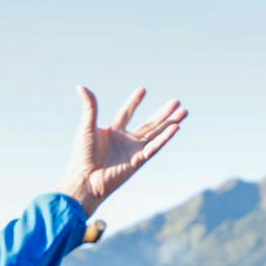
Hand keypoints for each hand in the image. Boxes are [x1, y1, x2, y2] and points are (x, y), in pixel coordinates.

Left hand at [58, 86, 186, 216]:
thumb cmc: (82, 155)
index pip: (127, 113)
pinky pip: (155, 147)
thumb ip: (90, 106)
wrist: (85, 179)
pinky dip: (166, 137)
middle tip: (176, 101)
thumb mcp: (87, 126)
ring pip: (157, 134)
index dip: (134, 102)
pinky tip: (176, 127)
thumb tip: (80, 86)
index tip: (142, 90)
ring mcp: (134, 151)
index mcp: (112, 132)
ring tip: (184, 112)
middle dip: (163, 113)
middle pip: (149, 124)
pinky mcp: (139, 161)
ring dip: (170, 123)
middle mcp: (126, 141)